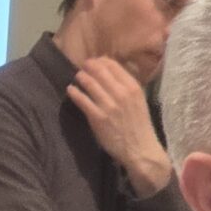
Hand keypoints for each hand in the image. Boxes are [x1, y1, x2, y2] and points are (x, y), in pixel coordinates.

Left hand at [66, 59, 173, 193]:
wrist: (140, 148)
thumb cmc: (138, 125)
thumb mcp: (138, 101)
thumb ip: (126, 87)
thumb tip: (110, 73)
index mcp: (133, 88)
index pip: (114, 66)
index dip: (101, 61)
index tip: (94, 61)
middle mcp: (122, 94)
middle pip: (100, 72)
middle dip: (89, 66)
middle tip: (82, 66)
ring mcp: (109, 105)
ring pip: (90, 84)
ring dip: (81, 77)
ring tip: (77, 76)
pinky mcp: (98, 117)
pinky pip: (82, 100)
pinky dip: (74, 92)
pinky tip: (70, 89)